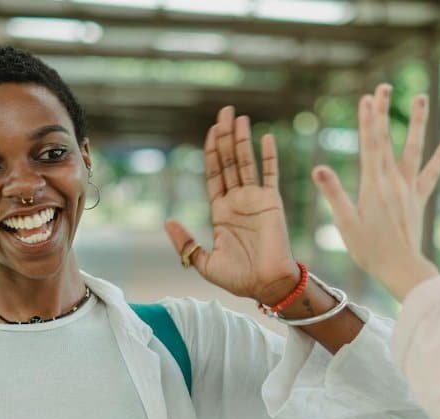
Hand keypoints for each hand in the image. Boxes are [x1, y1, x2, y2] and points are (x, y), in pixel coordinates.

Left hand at [164, 106, 301, 305]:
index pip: (214, 174)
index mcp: (221, 212)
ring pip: (246, 162)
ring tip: (238, 116)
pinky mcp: (272, 202)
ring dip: (242, 139)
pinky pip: (270, 175)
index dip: (212, 152)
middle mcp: (238, 201)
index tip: (211, 131)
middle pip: (229, 161)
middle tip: (224, 111)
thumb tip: (168, 221)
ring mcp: (255, 200)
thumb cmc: (238, 278)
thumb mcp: (204, 262)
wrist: (266, 285)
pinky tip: (265, 137)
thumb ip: (186, 243)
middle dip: (225, 137)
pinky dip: (269, 156)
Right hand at [312, 83, 439, 300]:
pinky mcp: (418, 198)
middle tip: (384, 86)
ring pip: (413, 149)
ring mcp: (408, 188)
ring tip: (421, 97)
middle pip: (387, 140)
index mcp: (373, 185)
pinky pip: (431, 173)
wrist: (401, 268)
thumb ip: (334, 193)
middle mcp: (393, 181)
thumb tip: (319, 168)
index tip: (367, 98)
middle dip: (384, 112)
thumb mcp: (346, 223)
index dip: (368, 120)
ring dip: (416, 122)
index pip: (370, 144)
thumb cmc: (369, 249)